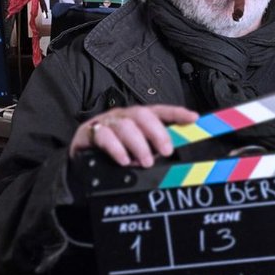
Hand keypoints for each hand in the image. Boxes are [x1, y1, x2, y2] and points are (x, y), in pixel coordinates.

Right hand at [70, 105, 197, 167]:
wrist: (81, 162)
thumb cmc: (113, 156)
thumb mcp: (136, 153)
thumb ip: (152, 151)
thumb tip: (169, 156)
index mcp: (138, 119)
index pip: (160, 111)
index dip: (177, 113)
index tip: (193, 118)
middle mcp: (123, 116)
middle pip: (143, 115)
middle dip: (157, 132)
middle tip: (166, 151)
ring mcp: (106, 123)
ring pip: (126, 125)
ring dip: (138, 145)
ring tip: (144, 162)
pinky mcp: (89, 133)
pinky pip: (104, 136)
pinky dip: (116, 149)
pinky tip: (124, 160)